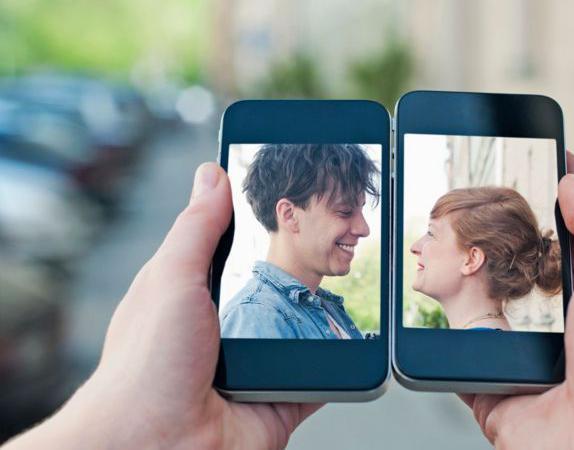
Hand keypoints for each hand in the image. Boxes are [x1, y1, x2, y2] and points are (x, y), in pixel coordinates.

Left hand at [5, 163, 319, 449]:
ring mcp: (256, 362)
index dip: (257, 221)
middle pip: (274, 284)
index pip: (233, 245)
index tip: (292, 195)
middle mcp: (225, 326)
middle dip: (301, 267)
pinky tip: (355, 337)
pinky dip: (339, 359)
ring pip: (302, 326)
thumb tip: (213, 175)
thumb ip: (197, 229)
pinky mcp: (282, 396)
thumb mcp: (171, 279)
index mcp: (194, 294)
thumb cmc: (144, 369)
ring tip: (350, 278)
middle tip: (336, 235)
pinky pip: (322, 372)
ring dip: (321, 312)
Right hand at [461, 153, 573, 449]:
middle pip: (536, 244)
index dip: (558, 180)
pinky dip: (452, 317)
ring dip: (474, 269)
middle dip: (505, 223)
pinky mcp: (506, 371)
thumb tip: (573, 183)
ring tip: (444, 238)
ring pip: (497, 286)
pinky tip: (437, 289)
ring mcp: (547, 340)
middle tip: (473, 197)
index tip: (521, 154)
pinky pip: (468, 335)